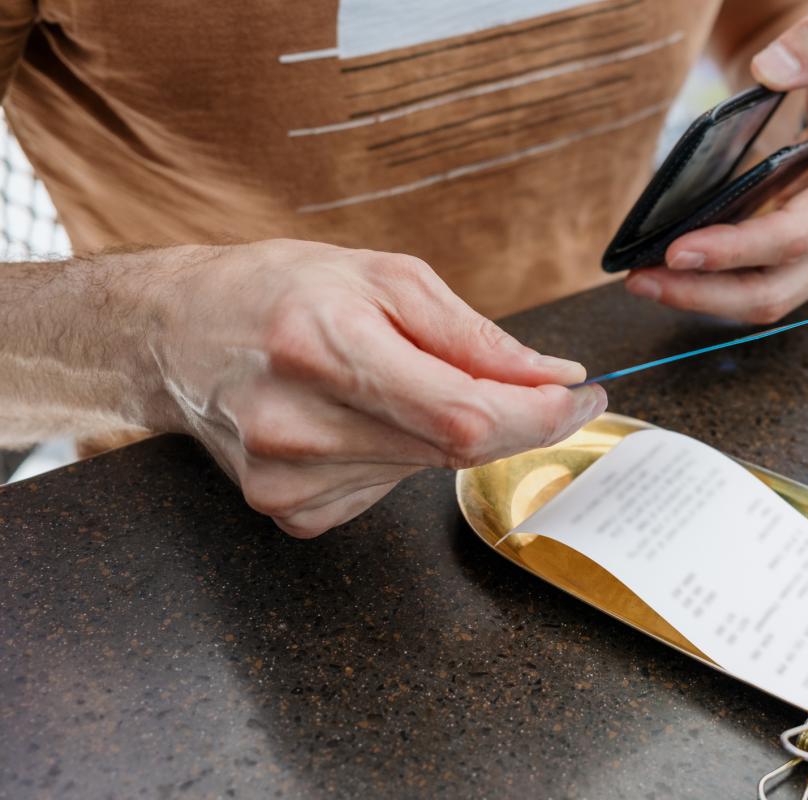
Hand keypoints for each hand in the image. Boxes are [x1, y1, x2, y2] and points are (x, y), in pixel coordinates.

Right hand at [148, 240, 605, 537]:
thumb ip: (474, 335)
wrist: (175, 333)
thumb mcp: (382, 278)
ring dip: (445, 433)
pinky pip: (386, 490)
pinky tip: (360, 419)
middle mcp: (296, 423)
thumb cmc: (280, 289)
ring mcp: (286, 478)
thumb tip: (551, 378)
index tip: (584, 397)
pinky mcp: (287, 510)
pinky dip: (399, 455)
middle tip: (534, 388)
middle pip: (454, 449)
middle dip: (514, 420)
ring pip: (426, 470)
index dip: (541, 415)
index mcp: (321, 345)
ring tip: (396, 383)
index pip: (464, 413)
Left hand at [626, 9, 807, 323]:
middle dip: (706, 292)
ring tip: (645, 281)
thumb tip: (772, 70)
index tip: (679, 249)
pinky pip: (764, 289)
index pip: (801, 233)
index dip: (740, 248)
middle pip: (778, 287)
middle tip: (641, 279)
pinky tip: (674, 273)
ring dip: (704, 298)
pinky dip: (717, 288)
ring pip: (769, 300)